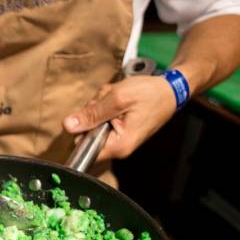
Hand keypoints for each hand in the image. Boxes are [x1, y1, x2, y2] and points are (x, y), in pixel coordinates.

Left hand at [62, 76, 176, 160]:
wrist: (171, 89)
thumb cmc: (150, 93)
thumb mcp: (118, 98)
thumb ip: (92, 113)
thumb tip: (69, 126)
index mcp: (118, 145)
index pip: (85, 149)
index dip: (80, 131)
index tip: (88, 115)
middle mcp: (117, 147)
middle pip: (86, 133)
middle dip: (92, 112)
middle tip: (108, 100)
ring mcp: (117, 138)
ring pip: (92, 122)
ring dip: (99, 105)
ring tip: (116, 97)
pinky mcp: (118, 129)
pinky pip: (101, 118)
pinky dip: (105, 105)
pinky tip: (117, 98)